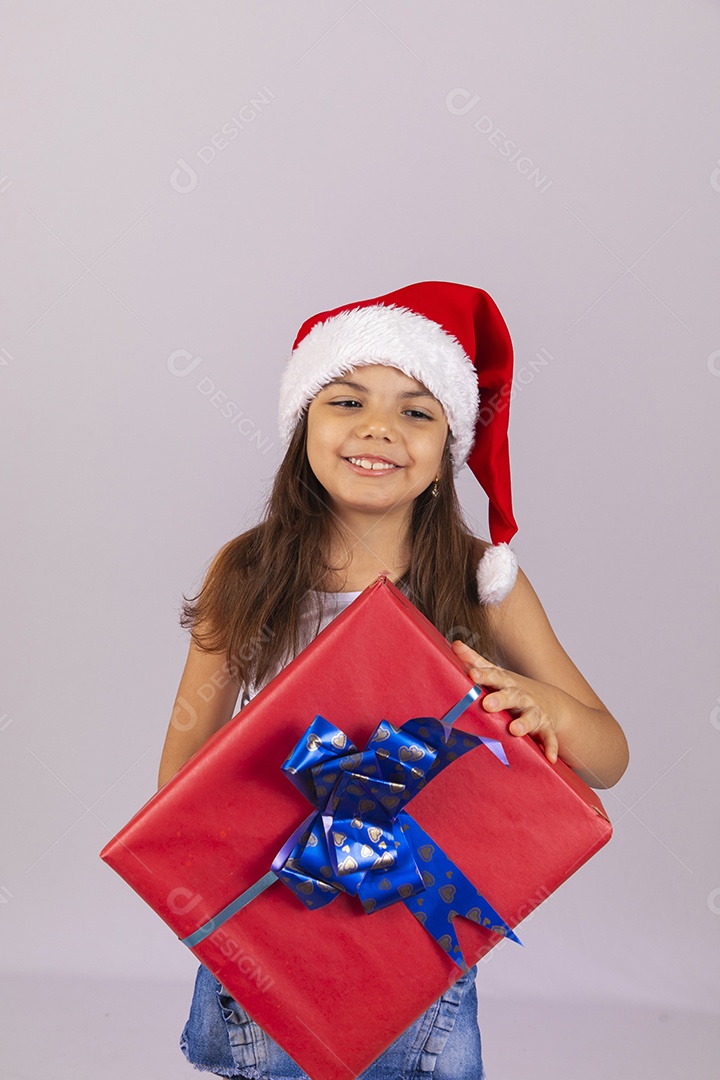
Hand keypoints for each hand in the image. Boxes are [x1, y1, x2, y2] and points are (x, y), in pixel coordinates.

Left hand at [451, 640, 559, 764]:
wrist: (551, 702)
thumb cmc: (514, 689)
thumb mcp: (496, 675)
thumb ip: (476, 662)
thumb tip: (455, 645)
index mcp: (506, 683)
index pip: (494, 676)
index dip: (483, 674)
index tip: (471, 674)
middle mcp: (521, 696)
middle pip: (511, 695)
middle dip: (500, 699)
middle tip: (487, 704)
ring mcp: (535, 711)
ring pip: (530, 717)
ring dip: (523, 723)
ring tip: (515, 730)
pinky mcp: (546, 728)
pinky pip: (549, 738)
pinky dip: (550, 746)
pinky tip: (549, 757)